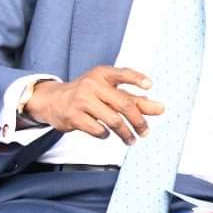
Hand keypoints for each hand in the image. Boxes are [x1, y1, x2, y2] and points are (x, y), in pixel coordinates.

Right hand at [23, 66, 163, 144]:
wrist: (53, 100)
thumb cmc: (88, 94)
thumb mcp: (109, 91)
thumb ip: (134, 99)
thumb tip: (159, 108)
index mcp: (103, 74)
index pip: (123, 73)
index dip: (137, 78)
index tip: (150, 85)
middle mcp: (92, 84)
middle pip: (124, 104)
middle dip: (139, 121)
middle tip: (146, 132)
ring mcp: (81, 100)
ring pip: (113, 120)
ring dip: (126, 133)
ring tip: (132, 139)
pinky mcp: (73, 116)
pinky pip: (97, 129)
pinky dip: (105, 134)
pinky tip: (107, 134)